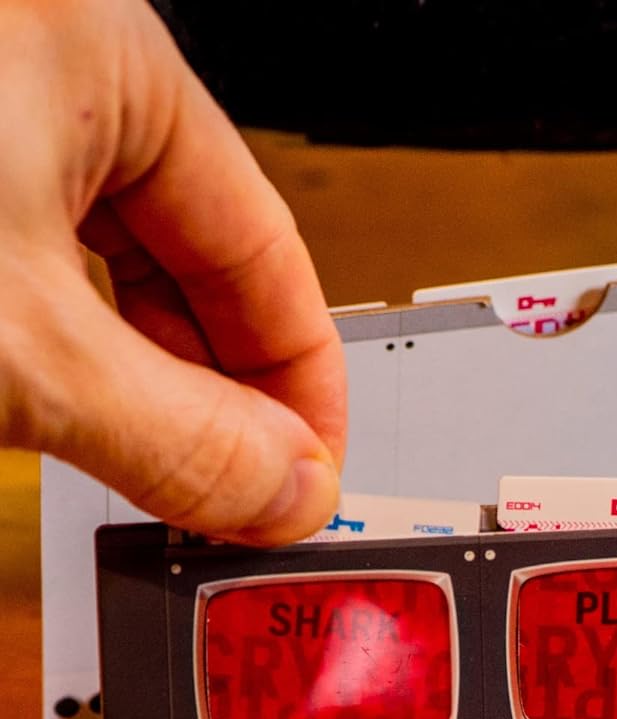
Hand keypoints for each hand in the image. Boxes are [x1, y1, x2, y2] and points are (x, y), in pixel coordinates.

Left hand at [0, 0, 343, 542]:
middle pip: (194, 261)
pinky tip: (65, 406)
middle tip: (238, 496)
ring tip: (156, 471)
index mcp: (104, 46)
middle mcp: (46, 55)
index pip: (269, 249)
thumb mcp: (19, 345)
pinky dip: (58, 344)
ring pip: (106, 264)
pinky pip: (29, 254)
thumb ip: (178, 435)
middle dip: (220, 394)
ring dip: (139, 379)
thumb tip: (287, 492)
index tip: (309, 480)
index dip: (306, 388)